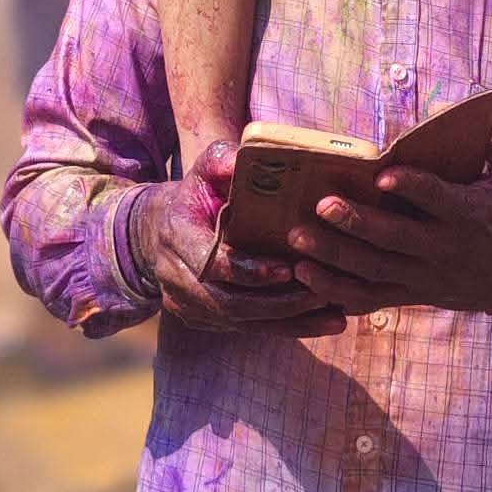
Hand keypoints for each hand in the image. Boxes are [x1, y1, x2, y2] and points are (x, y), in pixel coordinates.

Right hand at [130, 142, 346, 336]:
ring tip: (333, 314)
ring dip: (289, 321)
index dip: (248, 271)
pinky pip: (248, 330)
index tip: (287, 269)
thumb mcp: (203, 170)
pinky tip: (323, 323)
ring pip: (241, 323)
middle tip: (322, 293)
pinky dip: (287, 328)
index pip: (211, 265)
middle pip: (229, 304)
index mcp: (176, 237)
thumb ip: (221, 161)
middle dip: (277, 303)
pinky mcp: (205, 321)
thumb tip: (240, 161)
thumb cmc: (194, 194)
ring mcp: (188, 306)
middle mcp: (176, 279)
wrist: (158, 232)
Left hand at [286, 126, 491, 322]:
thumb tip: (455, 110)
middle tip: (321, 205)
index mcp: (471, 214)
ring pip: (375, 272)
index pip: (440, 200)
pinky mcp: (415, 295)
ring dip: (334, 257)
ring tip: (298, 239)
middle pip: (395, 239)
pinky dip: (337, 291)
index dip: (414, 188)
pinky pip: (372, 299)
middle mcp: (445, 249)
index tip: (383, 174)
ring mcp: (427, 277)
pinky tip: (305, 276)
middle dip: (356, 223)